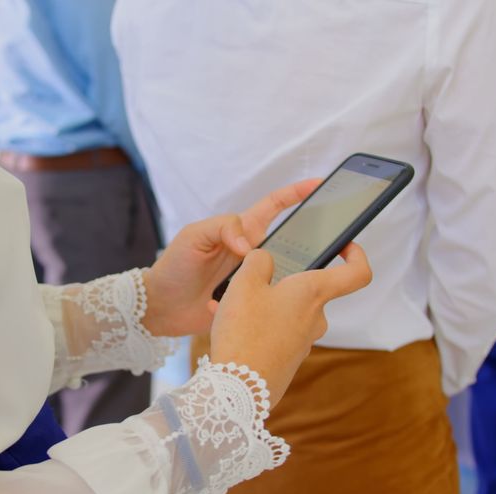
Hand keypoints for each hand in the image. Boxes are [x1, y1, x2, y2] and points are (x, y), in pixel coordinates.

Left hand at [142, 179, 321, 336]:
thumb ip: (223, 229)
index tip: (320, 184)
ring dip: (299, 274)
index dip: (296, 193)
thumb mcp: (194, 236)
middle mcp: (253, 254)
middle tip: (335, 238)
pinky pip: (273, 300)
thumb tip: (250, 246)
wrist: (160, 308)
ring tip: (314, 276)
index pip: (275, 207)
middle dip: (313, 237)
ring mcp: (254, 279)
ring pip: (288, 272)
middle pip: (291, 241)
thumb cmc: (174, 267)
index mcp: (242, 232)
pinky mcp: (252, 303)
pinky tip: (285, 306)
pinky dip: (279, 301)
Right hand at [209, 245, 371, 407]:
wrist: (238, 390)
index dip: (356, 254)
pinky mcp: (289, 358)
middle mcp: (315, 318)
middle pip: (307, 290)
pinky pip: (276, 332)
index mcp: (313, 293)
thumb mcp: (244, 284)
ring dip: (261, 304)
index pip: (357, 273)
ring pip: (285, 311)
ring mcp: (303, 341)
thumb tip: (265, 259)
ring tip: (227, 306)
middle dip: (279, 282)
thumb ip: (258, 261)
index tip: (344, 245)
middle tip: (248, 280)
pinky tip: (229, 327)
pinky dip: (257, 325)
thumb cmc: (244, 333)